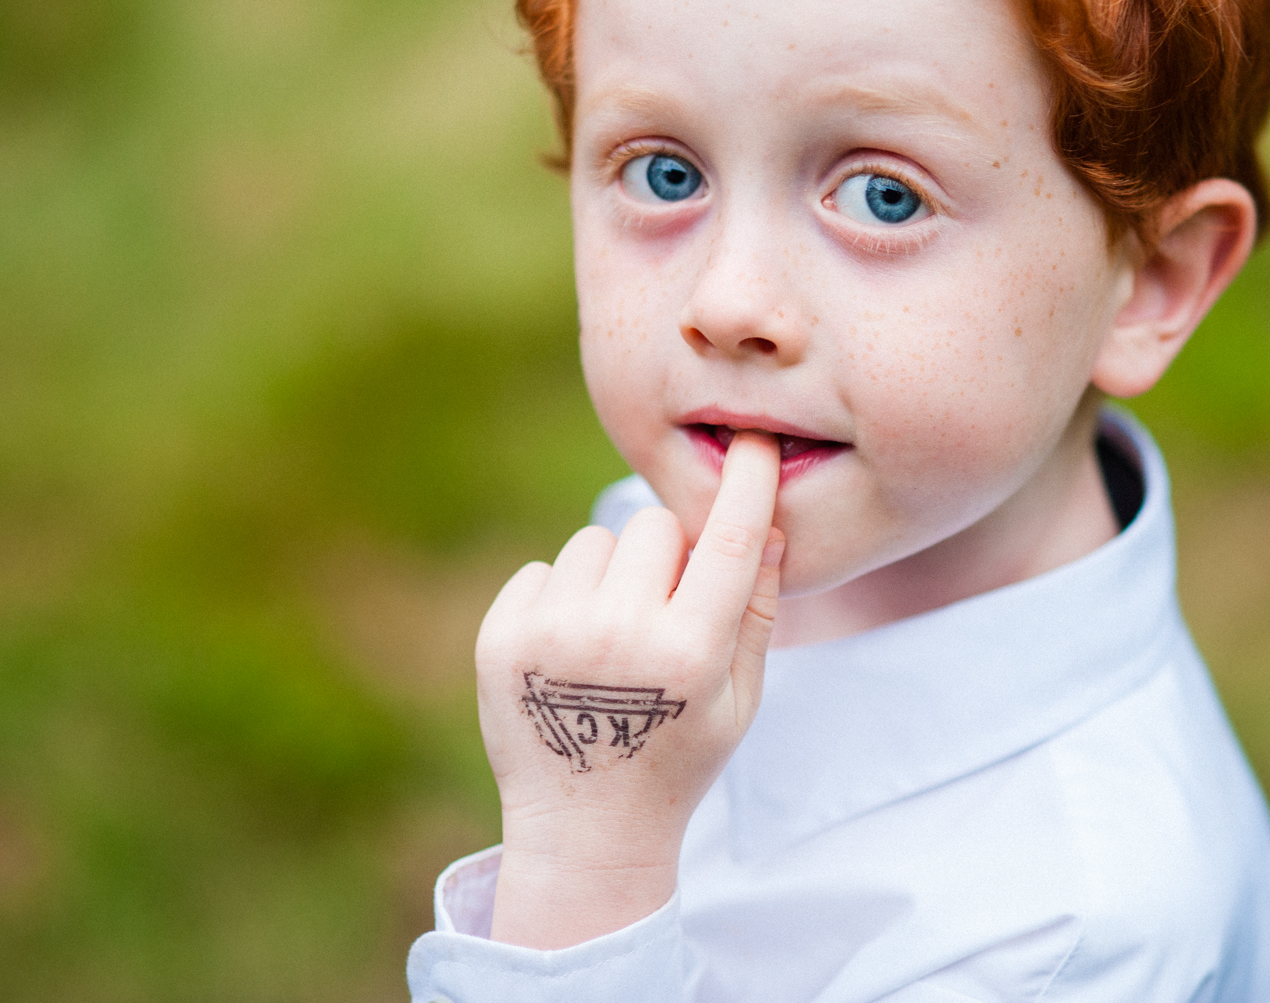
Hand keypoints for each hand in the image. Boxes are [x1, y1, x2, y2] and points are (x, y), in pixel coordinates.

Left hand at [475, 431, 784, 947]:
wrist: (586, 827)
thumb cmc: (678, 756)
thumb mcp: (740, 697)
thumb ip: (756, 610)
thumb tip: (768, 523)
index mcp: (688, 653)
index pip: (727, 540)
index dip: (746, 482)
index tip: (753, 442)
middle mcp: (618, 636)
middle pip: (656, 527)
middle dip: (669, 555)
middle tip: (665, 610)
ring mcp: (552, 634)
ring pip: (597, 541)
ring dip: (612, 573)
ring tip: (613, 638)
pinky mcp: (501, 637)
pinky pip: (543, 568)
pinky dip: (561, 597)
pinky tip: (569, 653)